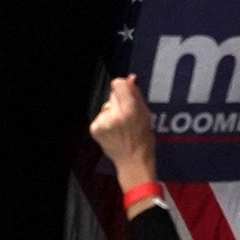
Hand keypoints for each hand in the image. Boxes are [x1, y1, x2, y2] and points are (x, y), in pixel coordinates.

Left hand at [88, 76, 158, 200]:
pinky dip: (105, 122)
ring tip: (120, 127)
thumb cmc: (143, 139)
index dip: (122, 86)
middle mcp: (114, 115)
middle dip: (119, 101)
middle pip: (112, 94)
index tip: (126, 93)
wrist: (132, 161)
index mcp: (130, 110)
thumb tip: (130, 78)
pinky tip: (113, 132)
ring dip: (112, 112)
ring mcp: (102, 122)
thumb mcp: (146, 115)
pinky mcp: (94, 129)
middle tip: (127, 116)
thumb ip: (136, 95)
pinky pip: (100, 117)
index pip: (118, 84)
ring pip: (106, 106)